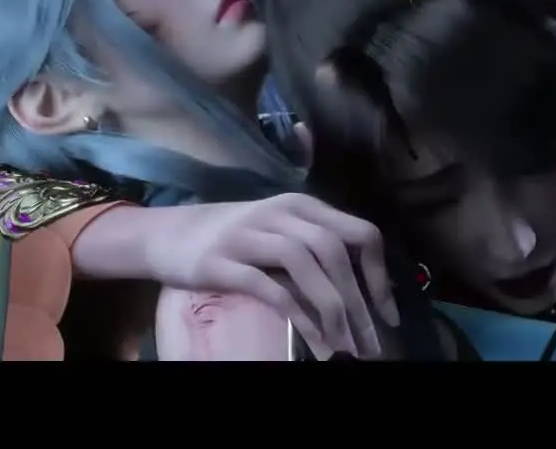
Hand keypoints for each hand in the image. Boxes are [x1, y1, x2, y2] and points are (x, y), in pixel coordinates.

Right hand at [145, 192, 399, 358]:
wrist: (168, 235)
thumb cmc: (234, 237)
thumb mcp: (281, 231)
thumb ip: (318, 249)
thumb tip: (366, 290)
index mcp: (302, 206)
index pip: (360, 233)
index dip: (380, 277)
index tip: (388, 316)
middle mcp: (280, 214)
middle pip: (335, 252)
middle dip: (359, 303)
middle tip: (369, 345)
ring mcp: (249, 235)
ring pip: (307, 265)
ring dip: (333, 311)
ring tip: (343, 349)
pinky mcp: (221, 262)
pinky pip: (270, 288)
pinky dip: (299, 316)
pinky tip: (313, 342)